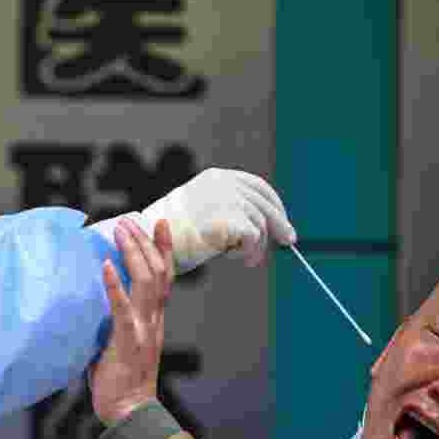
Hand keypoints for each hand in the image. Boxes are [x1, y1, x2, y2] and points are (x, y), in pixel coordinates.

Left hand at [89, 217, 174, 424]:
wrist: (130, 413)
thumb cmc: (119, 381)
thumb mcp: (120, 343)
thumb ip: (114, 321)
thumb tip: (91, 301)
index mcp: (154, 320)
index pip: (165, 276)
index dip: (164, 248)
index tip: (160, 223)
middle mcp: (154, 320)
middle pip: (158, 272)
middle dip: (145, 242)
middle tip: (130, 220)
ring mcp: (144, 329)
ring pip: (148, 282)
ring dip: (133, 253)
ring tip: (120, 231)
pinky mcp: (128, 341)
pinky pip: (123, 309)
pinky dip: (115, 285)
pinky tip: (106, 266)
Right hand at [140, 167, 296, 272]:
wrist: (150, 240)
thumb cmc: (168, 234)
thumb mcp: (199, 212)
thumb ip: (226, 211)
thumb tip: (261, 226)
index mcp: (217, 178)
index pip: (255, 186)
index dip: (273, 203)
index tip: (281, 219)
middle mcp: (226, 184)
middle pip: (264, 204)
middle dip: (280, 224)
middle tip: (289, 240)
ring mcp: (230, 200)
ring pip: (260, 226)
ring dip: (256, 247)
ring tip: (247, 260)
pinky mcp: (233, 219)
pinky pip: (253, 239)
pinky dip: (249, 252)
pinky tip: (235, 258)